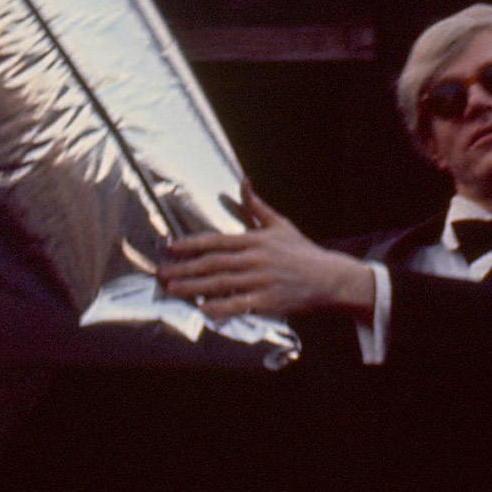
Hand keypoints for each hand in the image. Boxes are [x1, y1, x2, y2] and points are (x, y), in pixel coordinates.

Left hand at [159, 185, 376, 322]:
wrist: (329, 278)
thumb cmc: (302, 252)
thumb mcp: (280, 225)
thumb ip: (257, 206)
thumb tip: (243, 182)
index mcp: (255, 241)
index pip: (217, 241)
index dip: (192, 245)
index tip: (171, 248)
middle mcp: (255, 260)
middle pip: (213, 264)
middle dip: (185, 269)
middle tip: (162, 273)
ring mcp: (261, 282)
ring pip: (220, 284)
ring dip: (193, 288)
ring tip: (173, 289)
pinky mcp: (267, 301)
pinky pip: (238, 305)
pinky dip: (220, 308)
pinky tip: (202, 309)